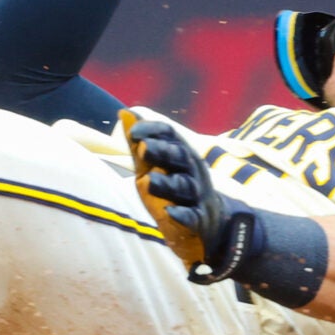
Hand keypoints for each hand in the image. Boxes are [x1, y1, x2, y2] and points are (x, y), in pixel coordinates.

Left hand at [121, 113, 226, 273]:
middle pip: (179, 157)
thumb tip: (123, 112)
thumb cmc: (176, 188)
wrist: (212, 222)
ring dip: (166, 183)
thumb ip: (139, 144)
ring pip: (183, 186)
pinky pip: (193, 216)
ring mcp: (197, 195)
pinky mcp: (199, 220)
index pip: (170, 135)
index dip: (153, 131)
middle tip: (142, 148)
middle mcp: (191, 170)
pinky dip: (182, 214)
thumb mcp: (156, 165)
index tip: (133, 133)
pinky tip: (169, 212)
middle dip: (162, 151)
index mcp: (181, 154)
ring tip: (147, 181)